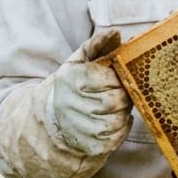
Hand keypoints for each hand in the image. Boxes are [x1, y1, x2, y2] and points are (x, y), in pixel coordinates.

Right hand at [50, 29, 132, 156]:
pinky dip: (121, 129)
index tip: (114, 78)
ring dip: (123, 112)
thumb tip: (116, 32)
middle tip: (119, 93)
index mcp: (72, 79)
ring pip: (118, 120)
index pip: (109, 78)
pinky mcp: (89, 146)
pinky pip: (117, 138)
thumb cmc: (74, 84)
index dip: (117, 78)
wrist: (53, 119)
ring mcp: (80, 128)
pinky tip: (113, 120)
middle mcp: (72, 104)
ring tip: (115, 106)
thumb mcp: (79, 61)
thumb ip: (97, 44)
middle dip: (123, 95)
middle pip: (116, 100)